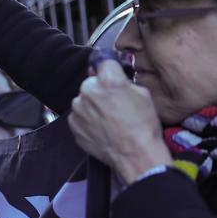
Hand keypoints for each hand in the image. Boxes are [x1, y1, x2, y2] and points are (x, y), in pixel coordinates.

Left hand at [67, 60, 172, 184]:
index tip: (112, 75)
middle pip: (91, 82)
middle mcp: (89, 91)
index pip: (103, 62)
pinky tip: (101, 128)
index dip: (109, 69)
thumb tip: (116, 79)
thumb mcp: (143, 94)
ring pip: (84, 100)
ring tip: (108, 119)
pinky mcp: (73, 124)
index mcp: (108, 80)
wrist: (135, 154)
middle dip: (100, 90)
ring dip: (92, 105)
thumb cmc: (143, 125)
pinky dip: (87, 120)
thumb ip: (124, 81)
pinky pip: (79, 116)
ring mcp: (78, 108)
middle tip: (113, 104)